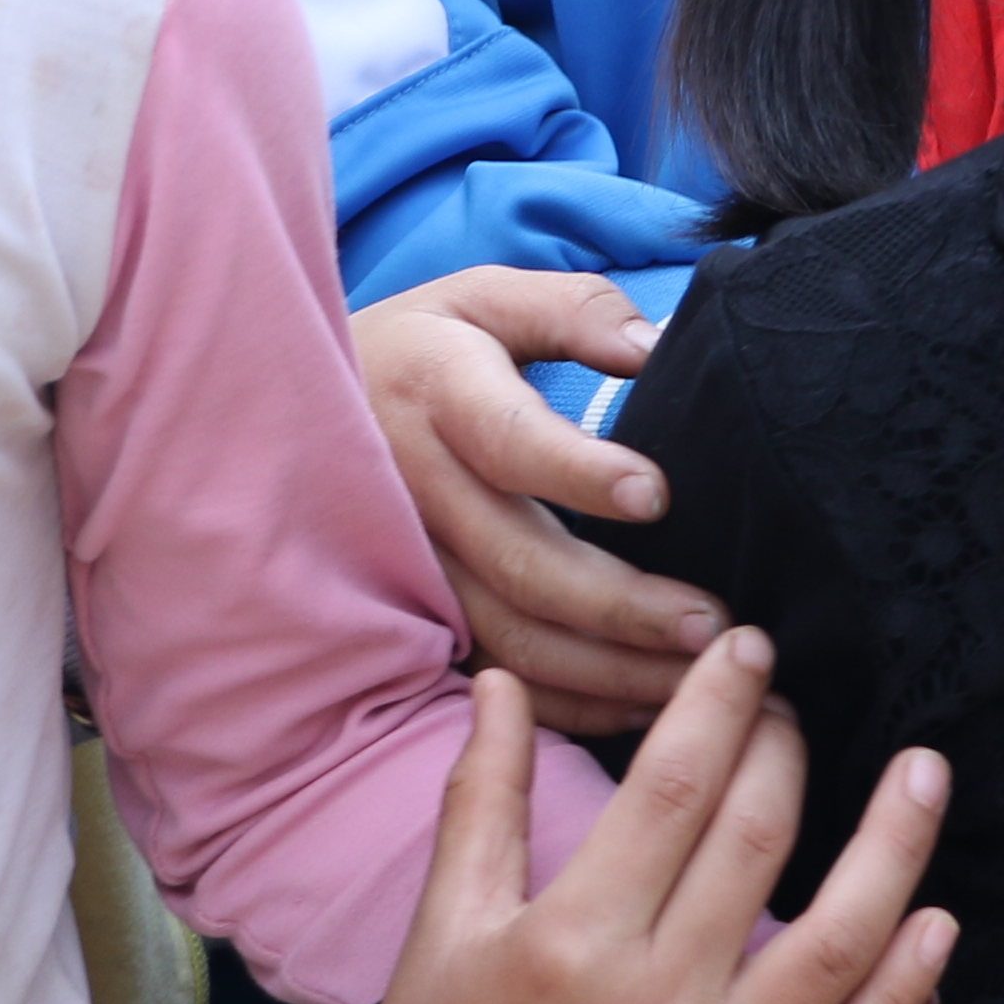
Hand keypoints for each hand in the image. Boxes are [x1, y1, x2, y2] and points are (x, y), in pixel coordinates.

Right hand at [325, 638, 957, 1003]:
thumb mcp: (440, 931)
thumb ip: (481, 799)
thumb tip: (504, 679)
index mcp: (565, 942)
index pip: (671, 788)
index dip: (721, 705)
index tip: (751, 646)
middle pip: (755, 842)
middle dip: (789, 751)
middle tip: (797, 705)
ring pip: (833, 944)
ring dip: (894, 850)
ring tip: (926, 772)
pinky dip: (905, 988)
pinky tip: (939, 919)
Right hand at [357, 267, 723, 732]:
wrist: (292, 412)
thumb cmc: (424, 350)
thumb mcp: (484, 299)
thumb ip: (574, 311)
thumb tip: (651, 348)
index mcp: (436, 392)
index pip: (506, 440)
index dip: (578, 473)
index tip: (654, 494)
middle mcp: (414, 489)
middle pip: (518, 563)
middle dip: (619, 604)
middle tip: (711, 623)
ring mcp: (409, 567)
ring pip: (509, 637)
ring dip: (607, 669)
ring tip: (696, 677)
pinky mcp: (415, 618)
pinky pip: (493, 675)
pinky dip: (568, 704)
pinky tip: (640, 704)